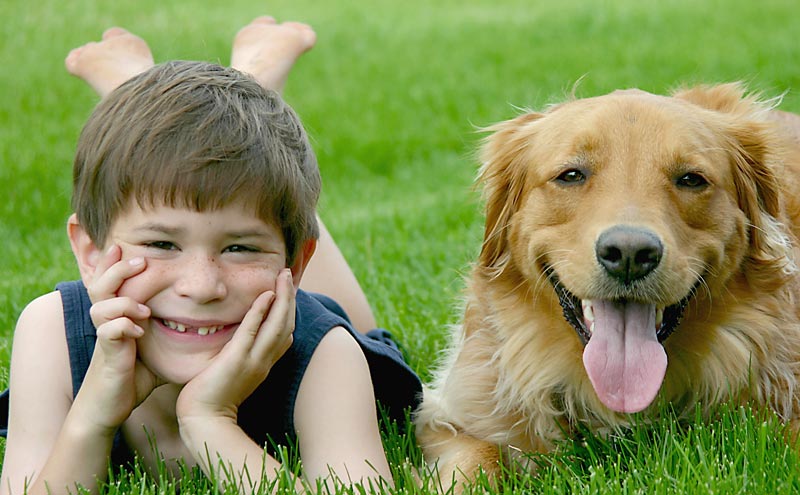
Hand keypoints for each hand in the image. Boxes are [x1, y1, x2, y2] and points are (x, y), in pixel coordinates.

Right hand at [73, 245, 162, 433]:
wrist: (109, 407)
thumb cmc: (135, 376)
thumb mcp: (157, 349)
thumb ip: (171, 333)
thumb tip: (205, 323)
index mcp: (117, 316)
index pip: (112, 282)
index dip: (114, 263)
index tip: (126, 245)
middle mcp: (107, 322)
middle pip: (100, 284)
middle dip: (117, 269)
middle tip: (140, 260)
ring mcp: (105, 337)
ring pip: (100, 305)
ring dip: (124, 302)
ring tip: (145, 309)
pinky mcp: (107, 354)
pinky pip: (108, 332)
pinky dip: (122, 327)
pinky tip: (138, 331)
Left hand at [176, 268, 294, 424]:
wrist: (203, 420)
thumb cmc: (211, 399)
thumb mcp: (231, 374)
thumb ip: (237, 356)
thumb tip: (234, 343)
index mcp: (264, 364)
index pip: (285, 334)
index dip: (289, 311)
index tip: (286, 291)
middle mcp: (264, 361)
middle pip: (287, 324)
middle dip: (290, 297)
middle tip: (288, 274)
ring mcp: (254, 360)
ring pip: (277, 324)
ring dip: (283, 297)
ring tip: (283, 276)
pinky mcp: (237, 360)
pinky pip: (252, 331)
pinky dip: (261, 311)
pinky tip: (266, 294)